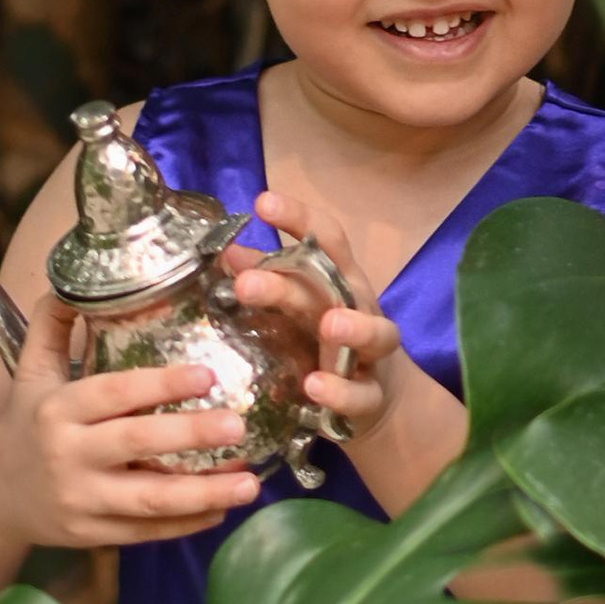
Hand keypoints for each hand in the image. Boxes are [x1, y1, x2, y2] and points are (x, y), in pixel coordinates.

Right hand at [0, 288, 265, 549]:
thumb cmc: (25, 423)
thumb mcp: (30, 371)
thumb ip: (52, 325)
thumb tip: (76, 280)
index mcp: (57, 408)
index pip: (113, 392)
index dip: (160, 384)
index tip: (207, 374)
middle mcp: (68, 454)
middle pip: (137, 444)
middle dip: (192, 436)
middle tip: (239, 424)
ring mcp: (81, 499)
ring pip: (150, 499)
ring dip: (204, 493)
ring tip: (252, 483)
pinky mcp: (92, 534)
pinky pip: (147, 531)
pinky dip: (188, 524)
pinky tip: (224, 508)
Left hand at [227, 187, 401, 440]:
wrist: (376, 400)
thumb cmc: (331, 339)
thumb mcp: (301, 304)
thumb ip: (268, 277)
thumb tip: (227, 252)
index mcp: (339, 280)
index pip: (325, 239)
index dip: (298, 218)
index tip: (262, 203)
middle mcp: (359, 308)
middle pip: (332, 286)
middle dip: (289, 283)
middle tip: (246, 285)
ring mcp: (372, 353)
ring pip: (373, 333)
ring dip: (353, 328)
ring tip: (329, 325)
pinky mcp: (371, 395)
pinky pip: (361, 394)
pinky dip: (340, 391)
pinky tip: (315, 388)